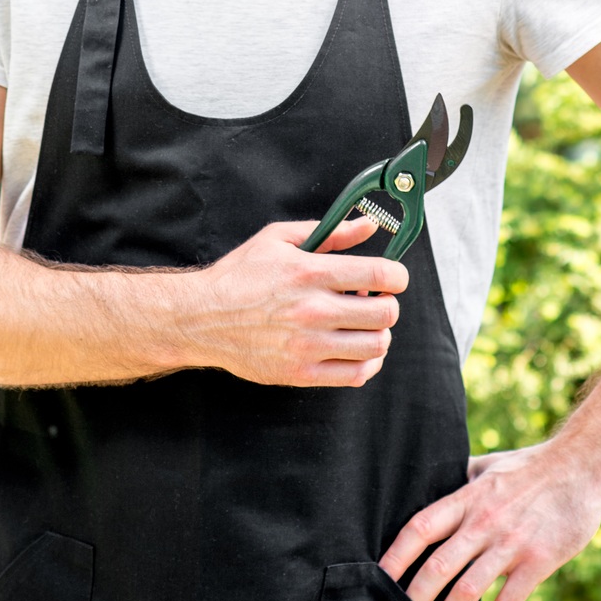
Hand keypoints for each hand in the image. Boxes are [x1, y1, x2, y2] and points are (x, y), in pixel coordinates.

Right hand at [189, 219, 407, 387]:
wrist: (202, 317)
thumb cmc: (240, 275)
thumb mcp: (280, 238)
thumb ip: (331, 232)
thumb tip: (368, 225)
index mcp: (310, 272)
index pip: (380, 274)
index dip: (397, 276)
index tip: (392, 277)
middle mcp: (313, 310)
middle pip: (385, 314)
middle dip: (388, 304)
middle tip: (374, 300)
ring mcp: (308, 346)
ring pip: (375, 346)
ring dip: (378, 334)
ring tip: (362, 324)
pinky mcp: (300, 373)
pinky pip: (354, 375)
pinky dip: (366, 364)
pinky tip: (355, 349)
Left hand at [379, 440, 600, 600]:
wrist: (583, 467)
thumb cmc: (532, 466)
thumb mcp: (490, 465)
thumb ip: (462, 478)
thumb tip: (435, 482)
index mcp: (469, 497)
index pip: (422, 526)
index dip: (397, 554)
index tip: (379, 576)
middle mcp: (484, 521)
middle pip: (439, 563)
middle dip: (415, 595)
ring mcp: (511, 543)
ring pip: (468, 588)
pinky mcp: (537, 561)